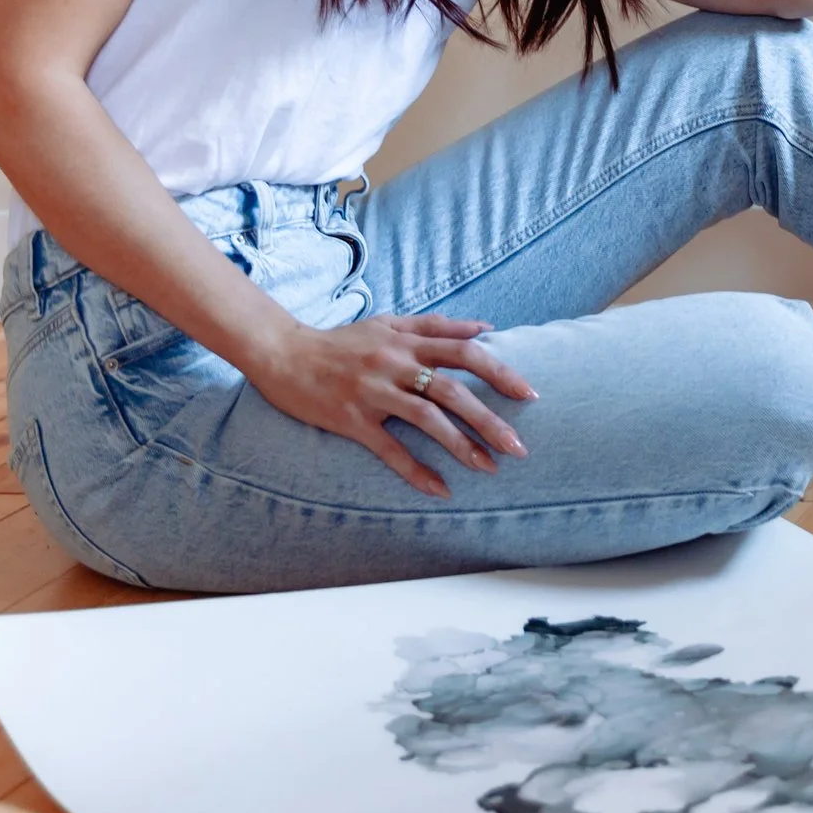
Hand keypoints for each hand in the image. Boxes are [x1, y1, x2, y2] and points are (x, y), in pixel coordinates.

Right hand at [242, 313, 533, 497]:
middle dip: (490, 419)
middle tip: (519, 447)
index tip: (530, 395)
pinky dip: (415, 470)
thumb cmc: (341, 341)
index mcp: (408, 341)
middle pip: (453, 389)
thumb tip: (486, 328)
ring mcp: (373, 391)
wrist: (282, 353)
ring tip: (489, 468)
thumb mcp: (389, 323)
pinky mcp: (351, 418)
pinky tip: (440, 489)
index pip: (465, 352)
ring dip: (461, 445)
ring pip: (426, 419)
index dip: (501, 372)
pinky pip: (388, 449)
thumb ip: (437, 325)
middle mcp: (394, 363)